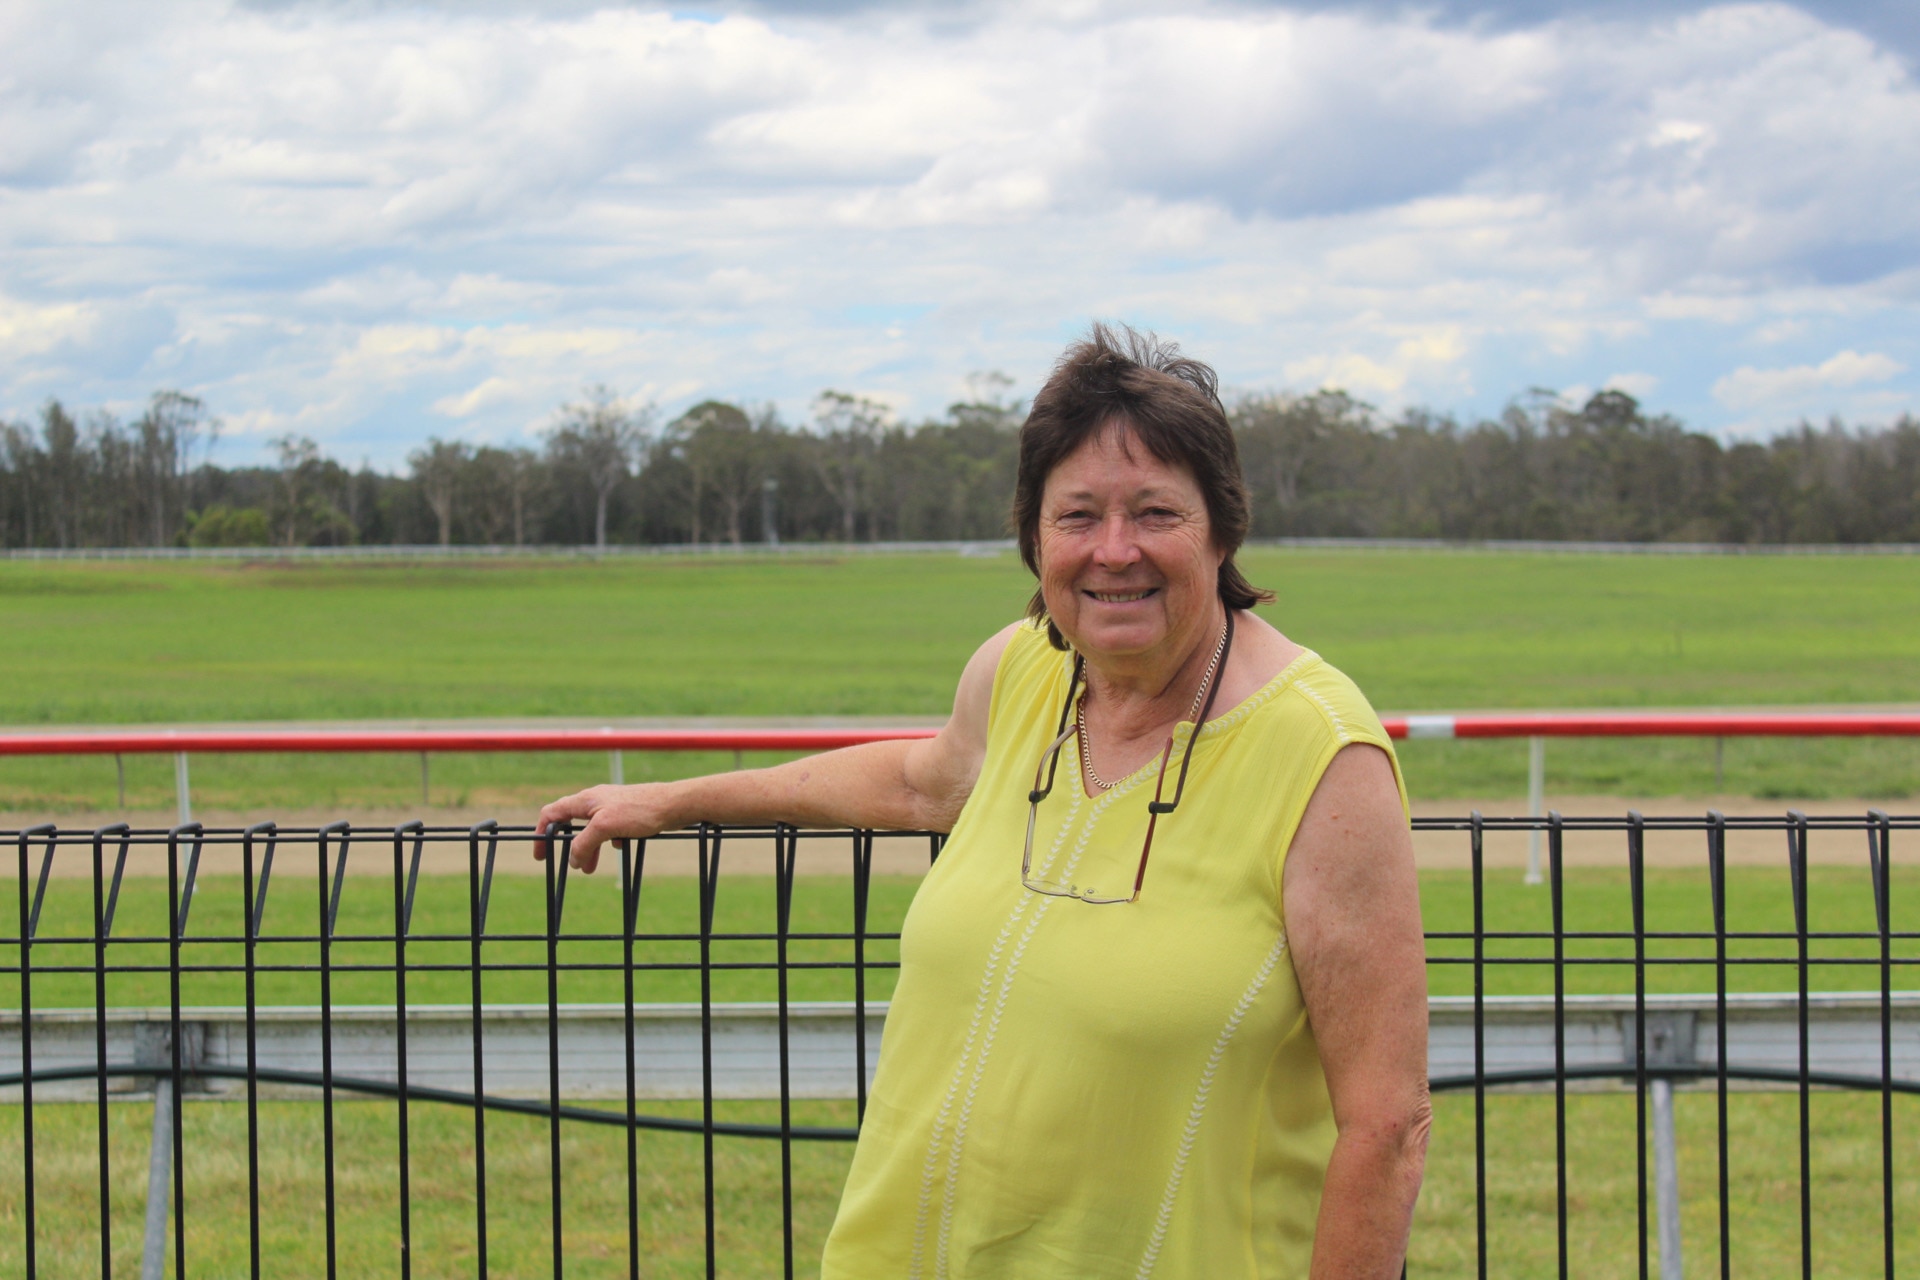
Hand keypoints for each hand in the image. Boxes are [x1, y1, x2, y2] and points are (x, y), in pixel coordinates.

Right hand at [535, 783, 679, 873]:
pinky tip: (618, 848)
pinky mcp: (627, 814)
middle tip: (568, 865)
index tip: (540, 854)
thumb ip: (584, 843)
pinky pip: (609, 830)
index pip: (552, 813)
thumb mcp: (605, 827)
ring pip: (592, 830)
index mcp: (585, 800)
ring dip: (588, 849)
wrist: (674, 804)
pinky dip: (607, 842)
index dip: (542, 832)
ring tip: (589, 869)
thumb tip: (573, 860)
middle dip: (568, 846)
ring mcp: (612, 807)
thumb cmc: (640, 811)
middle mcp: (596, 801)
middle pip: (571, 823)